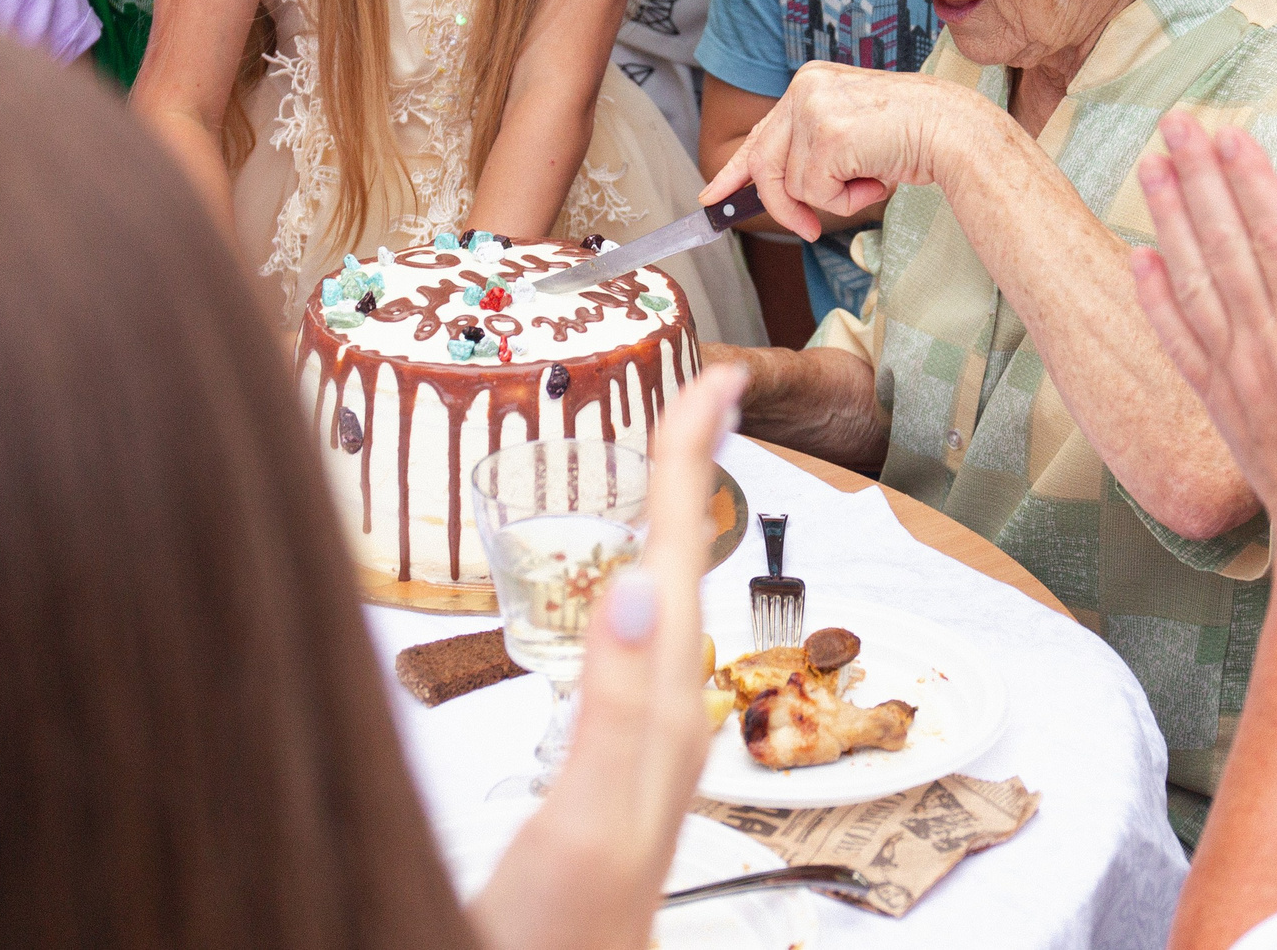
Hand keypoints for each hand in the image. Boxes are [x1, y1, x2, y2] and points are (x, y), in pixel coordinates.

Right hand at [468, 363, 748, 949]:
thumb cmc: (563, 934)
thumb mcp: (584, 822)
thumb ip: (612, 710)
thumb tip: (637, 586)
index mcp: (655, 709)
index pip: (678, 558)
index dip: (691, 465)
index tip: (713, 381)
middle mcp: (660, 711)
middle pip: (681, 561)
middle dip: (690, 472)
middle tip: (703, 392)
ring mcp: (640, 736)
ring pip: (663, 596)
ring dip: (669, 519)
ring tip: (672, 459)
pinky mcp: (613, 760)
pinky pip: (635, 643)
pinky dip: (635, 583)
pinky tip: (627, 586)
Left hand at [698, 64, 971, 241]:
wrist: (956, 130)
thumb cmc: (913, 136)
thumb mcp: (852, 136)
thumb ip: (813, 153)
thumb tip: (778, 194)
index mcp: (810, 82)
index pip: (762, 133)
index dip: (735, 171)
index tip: (712, 196)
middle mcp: (804, 88)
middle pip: (765, 164)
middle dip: (782, 205)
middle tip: (805, 230)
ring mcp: (814, 109)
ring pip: (793, 184)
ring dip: (832, 199)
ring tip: (871, 179)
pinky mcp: (827, 135)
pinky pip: (816, 192)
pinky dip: (846, 200)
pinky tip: (876, 180)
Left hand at [1128, 113, 1276, 563]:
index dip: (1255, 182)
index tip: (1231, 131)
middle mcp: (1269, 343)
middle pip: (1226, 245)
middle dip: (1201, 177)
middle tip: (1175, 121)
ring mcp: (1236, 370)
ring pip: (1193, 280)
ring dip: (1170, 218)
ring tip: (1150, 166)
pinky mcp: (1219, 398)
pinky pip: (1177, 338)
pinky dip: (1154, 296)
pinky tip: (1139, 258)